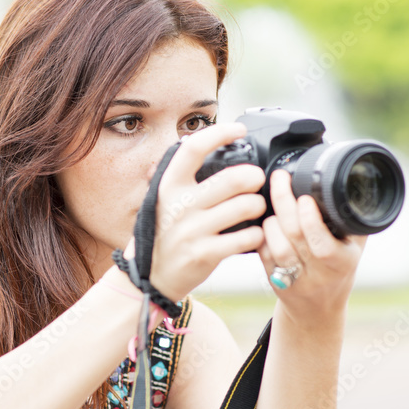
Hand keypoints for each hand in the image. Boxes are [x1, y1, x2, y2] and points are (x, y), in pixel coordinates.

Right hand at [132, 122, 266, 301]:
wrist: (150, 278)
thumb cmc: (163, 236)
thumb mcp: (162, 202)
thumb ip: (183, 181)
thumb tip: (211, 150)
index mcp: (167, 186)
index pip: (192, 149)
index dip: (218, 133)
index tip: (237, 130)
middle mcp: (179, 206)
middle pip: (231, 179)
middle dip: (254, 177)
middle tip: (258, 179)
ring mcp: (192, 231)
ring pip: (244, 207)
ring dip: (258, 205)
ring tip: (257, 208)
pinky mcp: (205, 254)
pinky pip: (245, 237)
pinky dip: (256, 234)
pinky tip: (253, 234)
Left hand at [257, 169, 366, 318]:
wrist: (317, 310)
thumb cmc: (337, 270)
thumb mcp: (355, 248)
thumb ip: (353, 220)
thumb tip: (355, 182)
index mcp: (342, 263)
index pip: (323, 244)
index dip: (310, 220)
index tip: (304, 197)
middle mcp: (318, 274)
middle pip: (295, 237)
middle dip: (284, 203)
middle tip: (279, 179)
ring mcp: (294, 280)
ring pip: (276, 247)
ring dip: (271, 221)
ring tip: (271, 205)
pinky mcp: (274, 281)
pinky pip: (263, 254)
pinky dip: (261, 234)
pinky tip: (263, 221)